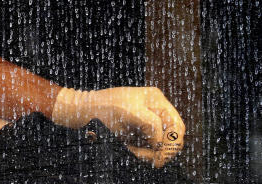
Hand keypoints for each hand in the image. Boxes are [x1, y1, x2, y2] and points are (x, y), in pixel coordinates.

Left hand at [51, 86, 184, 166]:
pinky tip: (130, 149)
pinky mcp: (139, 136)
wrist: (85, 110)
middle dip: (161, 150)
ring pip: (160, 148)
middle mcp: (155, 111)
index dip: (171, 142)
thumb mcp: (131, 111)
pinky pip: (148, 150)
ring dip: (149, 153)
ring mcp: (148, 124)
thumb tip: (160, 142)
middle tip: (151, 160)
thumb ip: (150, 123)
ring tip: (134, 151)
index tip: (160, 156)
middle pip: (171, 139)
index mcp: (156, 100)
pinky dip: (141, 153)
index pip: (176, 125)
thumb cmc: (105, 106)